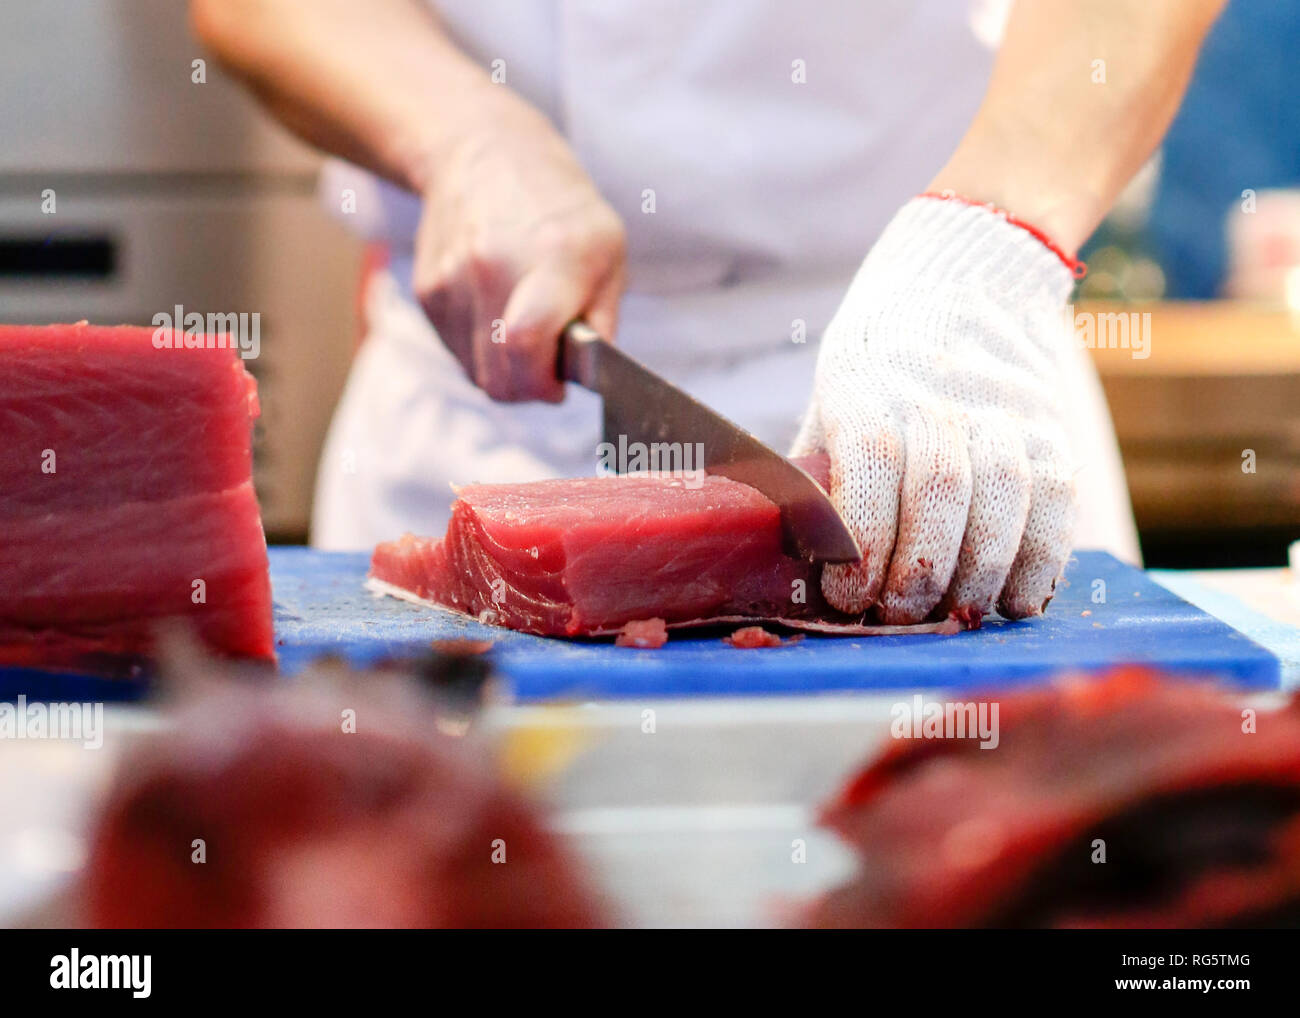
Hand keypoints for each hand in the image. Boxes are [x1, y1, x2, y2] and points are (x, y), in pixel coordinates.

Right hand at [412, 101, 625, 401]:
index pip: (526, 342)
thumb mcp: (609, 248)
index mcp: (551, 257)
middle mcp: (493, 267)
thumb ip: (604, 319)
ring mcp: (452, 280)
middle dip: (529, 388)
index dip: (543, 382)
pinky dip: (482, 351)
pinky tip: (497, 313)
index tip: (559, 384)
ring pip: (477, 373)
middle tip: (547, 366)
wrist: (483, 151)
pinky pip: (457, 353)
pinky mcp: (427, 292)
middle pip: (499, 377)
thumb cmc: (559, 205)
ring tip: (524, 331)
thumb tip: (595, 375)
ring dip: (505, 371)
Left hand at [794, 196, 1077, 623]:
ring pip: (1003, 501)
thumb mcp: (829, 395)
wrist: (968, 278)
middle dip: (917, 573)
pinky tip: (1010, 600)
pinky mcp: (1053, 431)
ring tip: (950, 616)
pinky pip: (1056, 505)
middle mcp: (939, 394)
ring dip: (976, 576)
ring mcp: (1006, 412)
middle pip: (940, 492)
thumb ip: (816, 473)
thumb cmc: (878, 358)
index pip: (874, 462)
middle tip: (897, 616)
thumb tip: (791, 561)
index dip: (864, 539)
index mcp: (867, 384)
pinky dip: (1038, 563)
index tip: (849, 593)